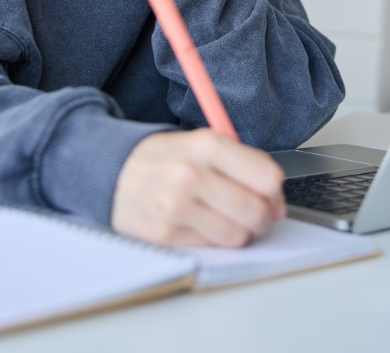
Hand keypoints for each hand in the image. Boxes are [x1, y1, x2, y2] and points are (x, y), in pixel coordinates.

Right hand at [112, 129, 286, 246]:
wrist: (112, 170)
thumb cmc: (165, 158)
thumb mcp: (201, 143)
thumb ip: (242, 165)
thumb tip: (277, 203)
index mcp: (207, 144)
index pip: (266, 176)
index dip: (275, 192)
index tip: (270, 197)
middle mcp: (190, 173)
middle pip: (255, 210)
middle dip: (262, 217)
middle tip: (254, 215)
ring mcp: (175, 205)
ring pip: (236, 235)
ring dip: (239, 232)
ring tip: (225, 219)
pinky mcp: (164, 232)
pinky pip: (210, 246)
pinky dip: (212, 239)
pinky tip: (200, 223)